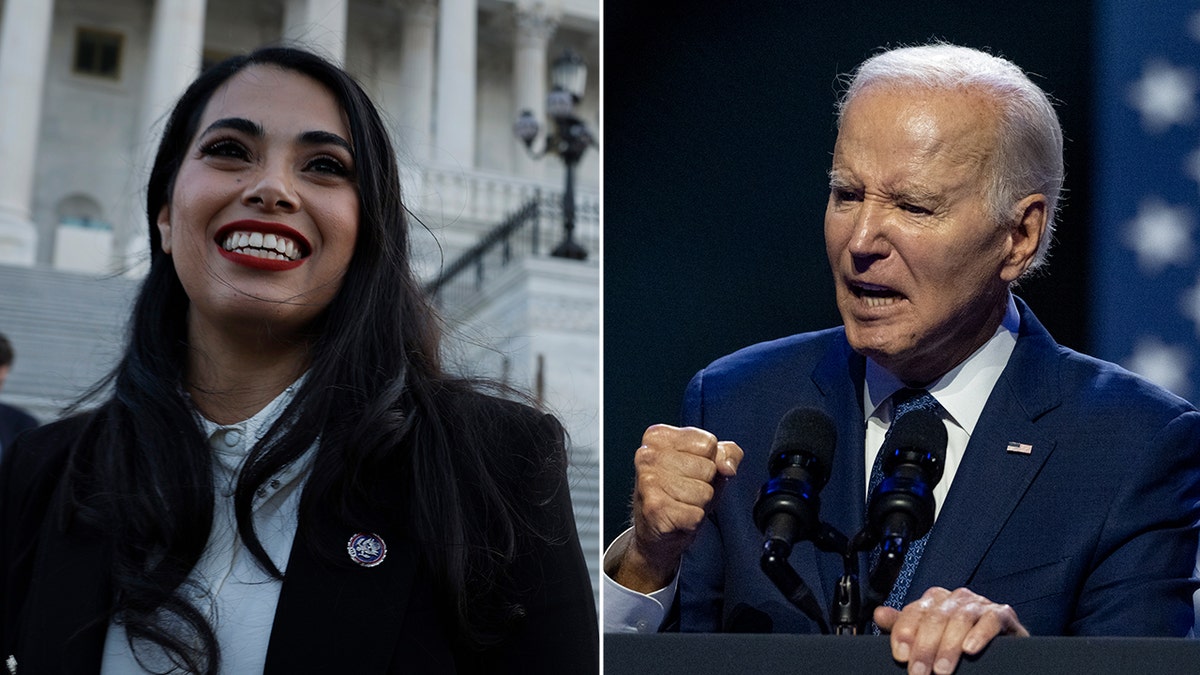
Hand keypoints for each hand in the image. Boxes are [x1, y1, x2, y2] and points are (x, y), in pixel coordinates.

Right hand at [613, 424, 742, 592]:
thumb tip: (728, 467)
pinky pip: (696, 514)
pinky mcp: (654, 509)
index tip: (689, 470)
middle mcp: (648, 455)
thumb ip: (727, 454)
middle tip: (684, 492)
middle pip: (708, 468)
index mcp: (658, 436)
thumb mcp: (707, 465)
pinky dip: (692, 521)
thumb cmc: (681, 493)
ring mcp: (648, 482)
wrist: (655, 530)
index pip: (708, 443)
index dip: (709, 461)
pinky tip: (676, 518)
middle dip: (704, 484)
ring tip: (680, 505)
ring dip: (698, 505)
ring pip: (704, 493)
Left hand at [874, 586, 1027, 674]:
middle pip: (935, 618)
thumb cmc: (959, 641)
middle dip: (925, 648)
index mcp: (934, 601)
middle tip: (919, 673)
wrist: (1001, 649)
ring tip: (942, 670)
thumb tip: (879, 614)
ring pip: (959, 619)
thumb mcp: (929, 636)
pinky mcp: (1002, 614)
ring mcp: (979, 604)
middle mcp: (955, 598)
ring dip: (949, 646)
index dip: (905, 634)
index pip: (913, 612)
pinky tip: (970, 650)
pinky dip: (979, 635)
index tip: (900, 657)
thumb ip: (904, 626)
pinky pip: (990, 620)